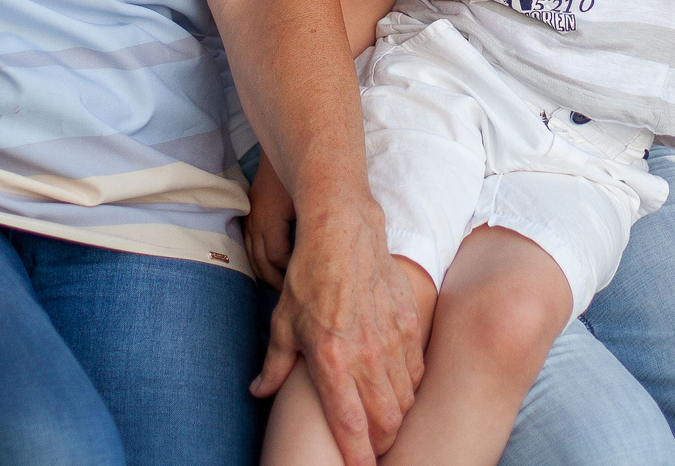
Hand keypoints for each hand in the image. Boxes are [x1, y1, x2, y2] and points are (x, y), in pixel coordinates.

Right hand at [244, 153, 298, 288]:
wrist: (283, 152)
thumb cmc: (299, 178)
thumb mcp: (308, 203)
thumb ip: (310, 231)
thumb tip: (321, 257)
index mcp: (270, 220)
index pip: (277, 258)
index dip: (292, 271)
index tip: (308, 277)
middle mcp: (256, 222)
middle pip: (261, 264)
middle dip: (278, 281)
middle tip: (296, 291)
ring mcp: (250, 219)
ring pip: (252, 258)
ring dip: (267, 274)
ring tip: (286, 284)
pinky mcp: (249, 216)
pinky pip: (249, 247)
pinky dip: (259, 262)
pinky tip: (274, 267)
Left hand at [251, 197, 422, 465]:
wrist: (344, 231)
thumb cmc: (310, 276)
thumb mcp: (283, 322)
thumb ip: (275, 365)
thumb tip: (259, 391)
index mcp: (331, 361)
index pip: (350, 426)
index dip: (357, 457)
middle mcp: (366, 356)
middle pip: (385, 422)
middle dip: (380, 443)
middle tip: (370, 446)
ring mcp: (391, 341)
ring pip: (405, 399)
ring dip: (396, 417)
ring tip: (384, 420)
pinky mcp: (408, 323)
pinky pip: (416, 370)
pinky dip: (409, 386)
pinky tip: (397, 386)